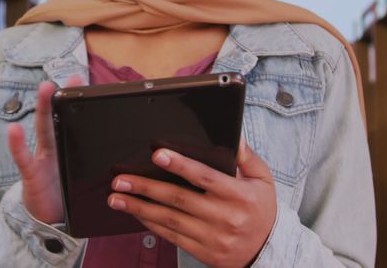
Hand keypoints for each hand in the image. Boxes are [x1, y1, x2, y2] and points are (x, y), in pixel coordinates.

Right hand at [6, 77, 82, 224]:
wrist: (51, 222)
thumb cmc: (68, 195)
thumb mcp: (84, 175)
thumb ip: (96, 160)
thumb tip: (123, 148)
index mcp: (67, 148)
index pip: (73, 121)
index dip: (77, 102)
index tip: (85, 80)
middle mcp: (53, 148)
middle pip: (56, 118)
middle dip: (61, 97)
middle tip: (69, 77)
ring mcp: (41, 159)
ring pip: (43, 130)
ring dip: (44, 108)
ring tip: (46, 88)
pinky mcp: (31, 175)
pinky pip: (24, 158)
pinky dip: (17, 144)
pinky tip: (13, 130)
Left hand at [107, 138, 276, 267]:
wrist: (269, 250)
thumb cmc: (261, 209)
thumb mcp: (262, 180)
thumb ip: (246, 157)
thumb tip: (234, 135)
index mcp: (239, 195)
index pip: (205, 177)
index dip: (180, 165)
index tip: (157, 154)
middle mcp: (225, 217)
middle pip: (179, 199)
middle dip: (146, 188)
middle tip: (121, 179)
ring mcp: (213, 237)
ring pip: (170, 220)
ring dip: (140, 208)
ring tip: (117, 198)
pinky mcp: (204, 252)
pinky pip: (172, 237)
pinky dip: (152, 224)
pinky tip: (136, 214)